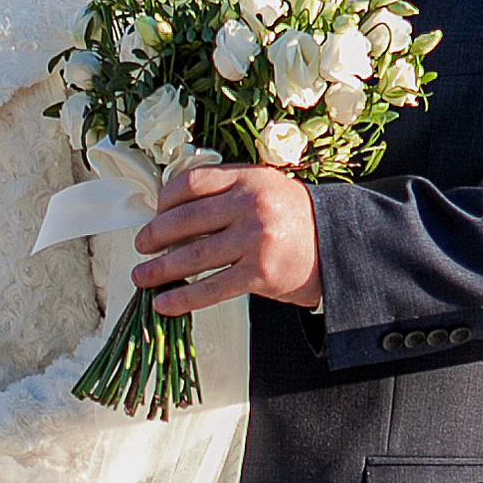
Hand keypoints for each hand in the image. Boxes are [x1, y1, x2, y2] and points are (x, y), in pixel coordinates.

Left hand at [133, 163, 322, 314]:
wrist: (341, 244)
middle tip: (141, 246)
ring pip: (193, 256)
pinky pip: (211, 288)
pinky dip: (182, 298)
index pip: (192, 183)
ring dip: (159, 269)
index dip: (165, 199)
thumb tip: (174, 213)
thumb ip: (228, 191)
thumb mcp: (266, 187)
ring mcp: (254, 241)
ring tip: (141, 276)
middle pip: (185, 220)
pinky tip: (164, 303)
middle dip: (154, 235)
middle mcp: (250, 206)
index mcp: (249, 178)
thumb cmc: (297, 218)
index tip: (155, 213)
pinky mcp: (259, 274)